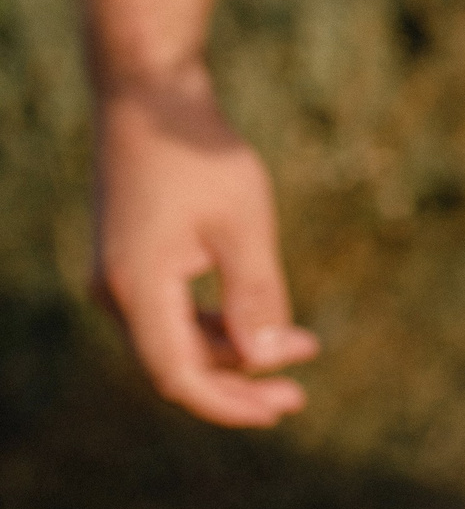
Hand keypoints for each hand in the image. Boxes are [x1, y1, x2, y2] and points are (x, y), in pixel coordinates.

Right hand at [90, 70, 316, 426]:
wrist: (150, 101)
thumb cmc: (199, 155)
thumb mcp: (243, 223)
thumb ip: (254, 293)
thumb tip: (266, 359)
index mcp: (138, 289)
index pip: (178, 376)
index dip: (228, 403)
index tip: (283, 407)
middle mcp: (117, 293)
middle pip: (176, 366)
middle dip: (239, 382)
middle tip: (298, 395)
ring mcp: (120, 280)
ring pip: (175, 342)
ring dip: (233, 352)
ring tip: (302, 347)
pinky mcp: (132, 265)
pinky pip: (171, 316)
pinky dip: (215, 326)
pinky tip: (260, 323)